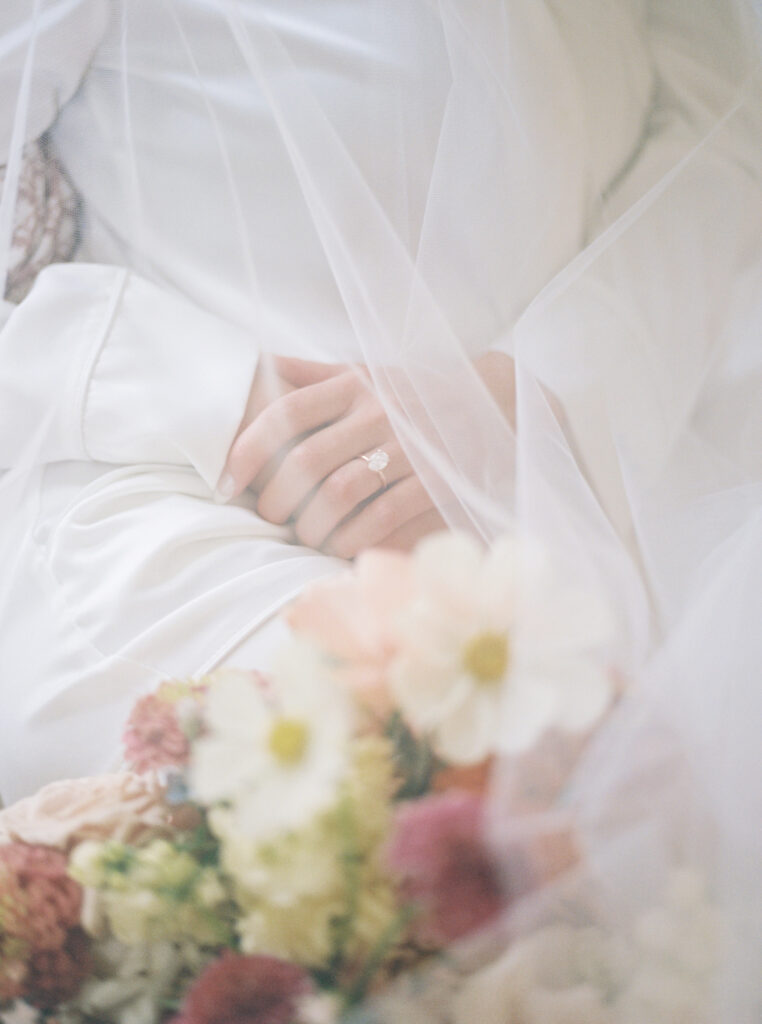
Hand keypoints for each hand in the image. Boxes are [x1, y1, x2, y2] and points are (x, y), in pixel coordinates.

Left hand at [218, 351, 516, 557]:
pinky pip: (382, 515)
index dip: (247, 449)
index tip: (225, 479)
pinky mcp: (436, 480)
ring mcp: (409, 447)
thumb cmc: (410, 392)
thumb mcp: (363, 372)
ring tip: (302, 535)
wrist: (492, 398)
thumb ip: (309, 374)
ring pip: (341, 492)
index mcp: (353, 383)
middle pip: (306, 460)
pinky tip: (338, 547)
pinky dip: (352, 537)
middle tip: (267, 515)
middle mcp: (378, 411)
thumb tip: (254, 368)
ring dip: (310, 524)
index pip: (285, 413)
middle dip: (275, 497)